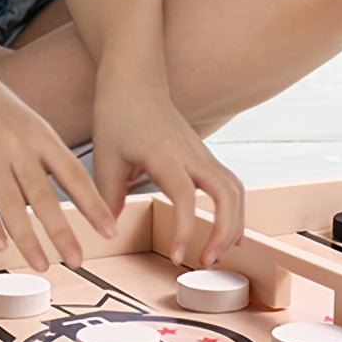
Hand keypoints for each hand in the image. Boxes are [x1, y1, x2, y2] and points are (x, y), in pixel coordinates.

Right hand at [0, 72, 116, 271]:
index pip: (75, 176)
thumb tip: (79, 190)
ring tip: (42, 265)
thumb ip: (51, 155)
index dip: (93, 205)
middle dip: (63, 231)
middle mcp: (18, 146)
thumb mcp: (32, 122)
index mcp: (42, 136)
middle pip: (43, 196)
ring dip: (28, 239)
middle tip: (78, 259)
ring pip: (11, 205)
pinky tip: (1, 246)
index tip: (110, 230)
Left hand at [91, 76, 243, 267]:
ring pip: (236, 190)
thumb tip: (109, 230)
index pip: (186, 197)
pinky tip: (228, 234)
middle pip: (227, 194)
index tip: (178, 256)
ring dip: (234, 223)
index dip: (185, 229)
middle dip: (225, 230)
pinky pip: (230, 185)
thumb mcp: (105, 157)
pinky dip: (235, 210)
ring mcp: (202, 154)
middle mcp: (192, 154)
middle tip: (209, 261)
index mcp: (165, 155)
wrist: (135, 80)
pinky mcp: (205, 156)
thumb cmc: (118, 114)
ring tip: (219, 254)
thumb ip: (108, 197)